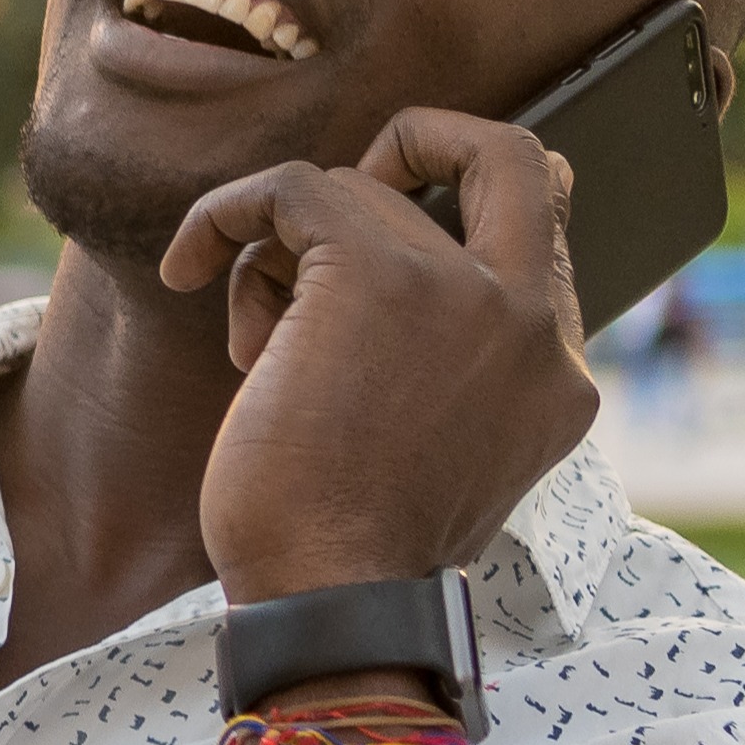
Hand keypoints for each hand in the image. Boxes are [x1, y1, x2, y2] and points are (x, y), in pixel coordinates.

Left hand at [155, 109, 600, 604]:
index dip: (464, 213)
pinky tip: (186, 269)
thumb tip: (347, 288)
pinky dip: (227, 215)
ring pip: (360, 192)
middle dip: (426, 143)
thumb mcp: (431, 458)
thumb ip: (440, 371)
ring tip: (257, 351)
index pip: (548, 235)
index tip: (389, 242)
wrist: (334, 601)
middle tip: (332, 209)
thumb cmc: (350, 553)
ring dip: (285, 260)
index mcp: (557, 374)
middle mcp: (534, 323)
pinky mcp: (377, 274)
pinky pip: (293, 188)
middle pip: (514, 158)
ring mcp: (467, 291)